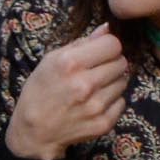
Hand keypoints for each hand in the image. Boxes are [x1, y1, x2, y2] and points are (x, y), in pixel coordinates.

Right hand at [4, 24, 129, 159]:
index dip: (107, 46)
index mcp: (70, 63)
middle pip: (121, 62)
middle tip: (97, 70)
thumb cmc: (41, 91)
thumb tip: (107, 28)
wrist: (35, 131)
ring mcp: (96, 106)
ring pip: (123, 82)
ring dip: (112, 82)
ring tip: (94, 87)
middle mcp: (85, 84)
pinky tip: (95, 103)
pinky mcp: (104, 123)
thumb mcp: (51, 60)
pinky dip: (112, 101)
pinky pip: (121, 102)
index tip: (100, 52)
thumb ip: (82, 43)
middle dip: (111, 63)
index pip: (113, 44)